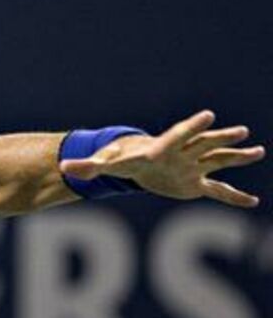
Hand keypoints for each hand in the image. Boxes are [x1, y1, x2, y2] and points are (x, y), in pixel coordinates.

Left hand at [59, 110, 264, 207]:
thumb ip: (87, 166)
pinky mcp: (194, 184)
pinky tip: (253, 203)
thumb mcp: (105, 164)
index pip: (178, 136)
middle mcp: (181, 154)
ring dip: (236, 158)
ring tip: (258, 151)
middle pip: (203, 144)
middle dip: (221, 138)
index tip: (209, 115)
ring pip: (217, 160)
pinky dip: (234, 197)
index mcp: (161, 148)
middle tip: (241, 132)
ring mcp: (191, 167)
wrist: (135, 161)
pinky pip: (218, 191)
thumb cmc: (120, 159)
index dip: (192, 127)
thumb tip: (63, 168)